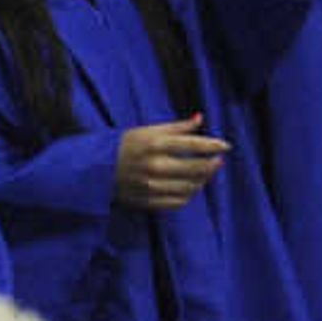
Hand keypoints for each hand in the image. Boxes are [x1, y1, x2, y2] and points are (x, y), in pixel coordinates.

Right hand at [112, 116, 227, 213]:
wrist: (95, 169)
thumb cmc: (124, 145)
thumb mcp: (147, 130)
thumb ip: (176, 127)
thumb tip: (200, 118)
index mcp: (154, 144)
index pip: (192, 145)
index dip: (213, 145)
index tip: (226, 146)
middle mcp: (155, 166)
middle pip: (195, 168)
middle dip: (212, 164)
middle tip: (218, 160)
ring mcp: (152, 187)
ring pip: (189, 187)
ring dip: (203, 180)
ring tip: (207, 172)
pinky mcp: (148, 201)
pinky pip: (178, 202)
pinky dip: (190, 195)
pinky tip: (193, 187)